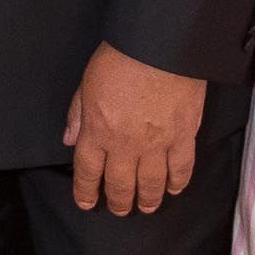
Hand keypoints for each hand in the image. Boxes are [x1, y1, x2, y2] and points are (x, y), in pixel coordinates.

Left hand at [62, 44, 204, 215]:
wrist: (160, 45)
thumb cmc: (121, 57)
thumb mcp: (87, 82)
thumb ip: (78, 114)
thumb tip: (70, 139)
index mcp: (97, 131)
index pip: (87, 173)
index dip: (86, 192)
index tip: (87, 203)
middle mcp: (124, 145)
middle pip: (119, 185)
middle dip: (118, 202)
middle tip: (120, 209)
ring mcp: (156, 144)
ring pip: (150, 184)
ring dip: (147, 200)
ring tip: (146, 207)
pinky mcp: (184, 136)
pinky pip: (181, 169)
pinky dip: (177, 183)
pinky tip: (173, 188)